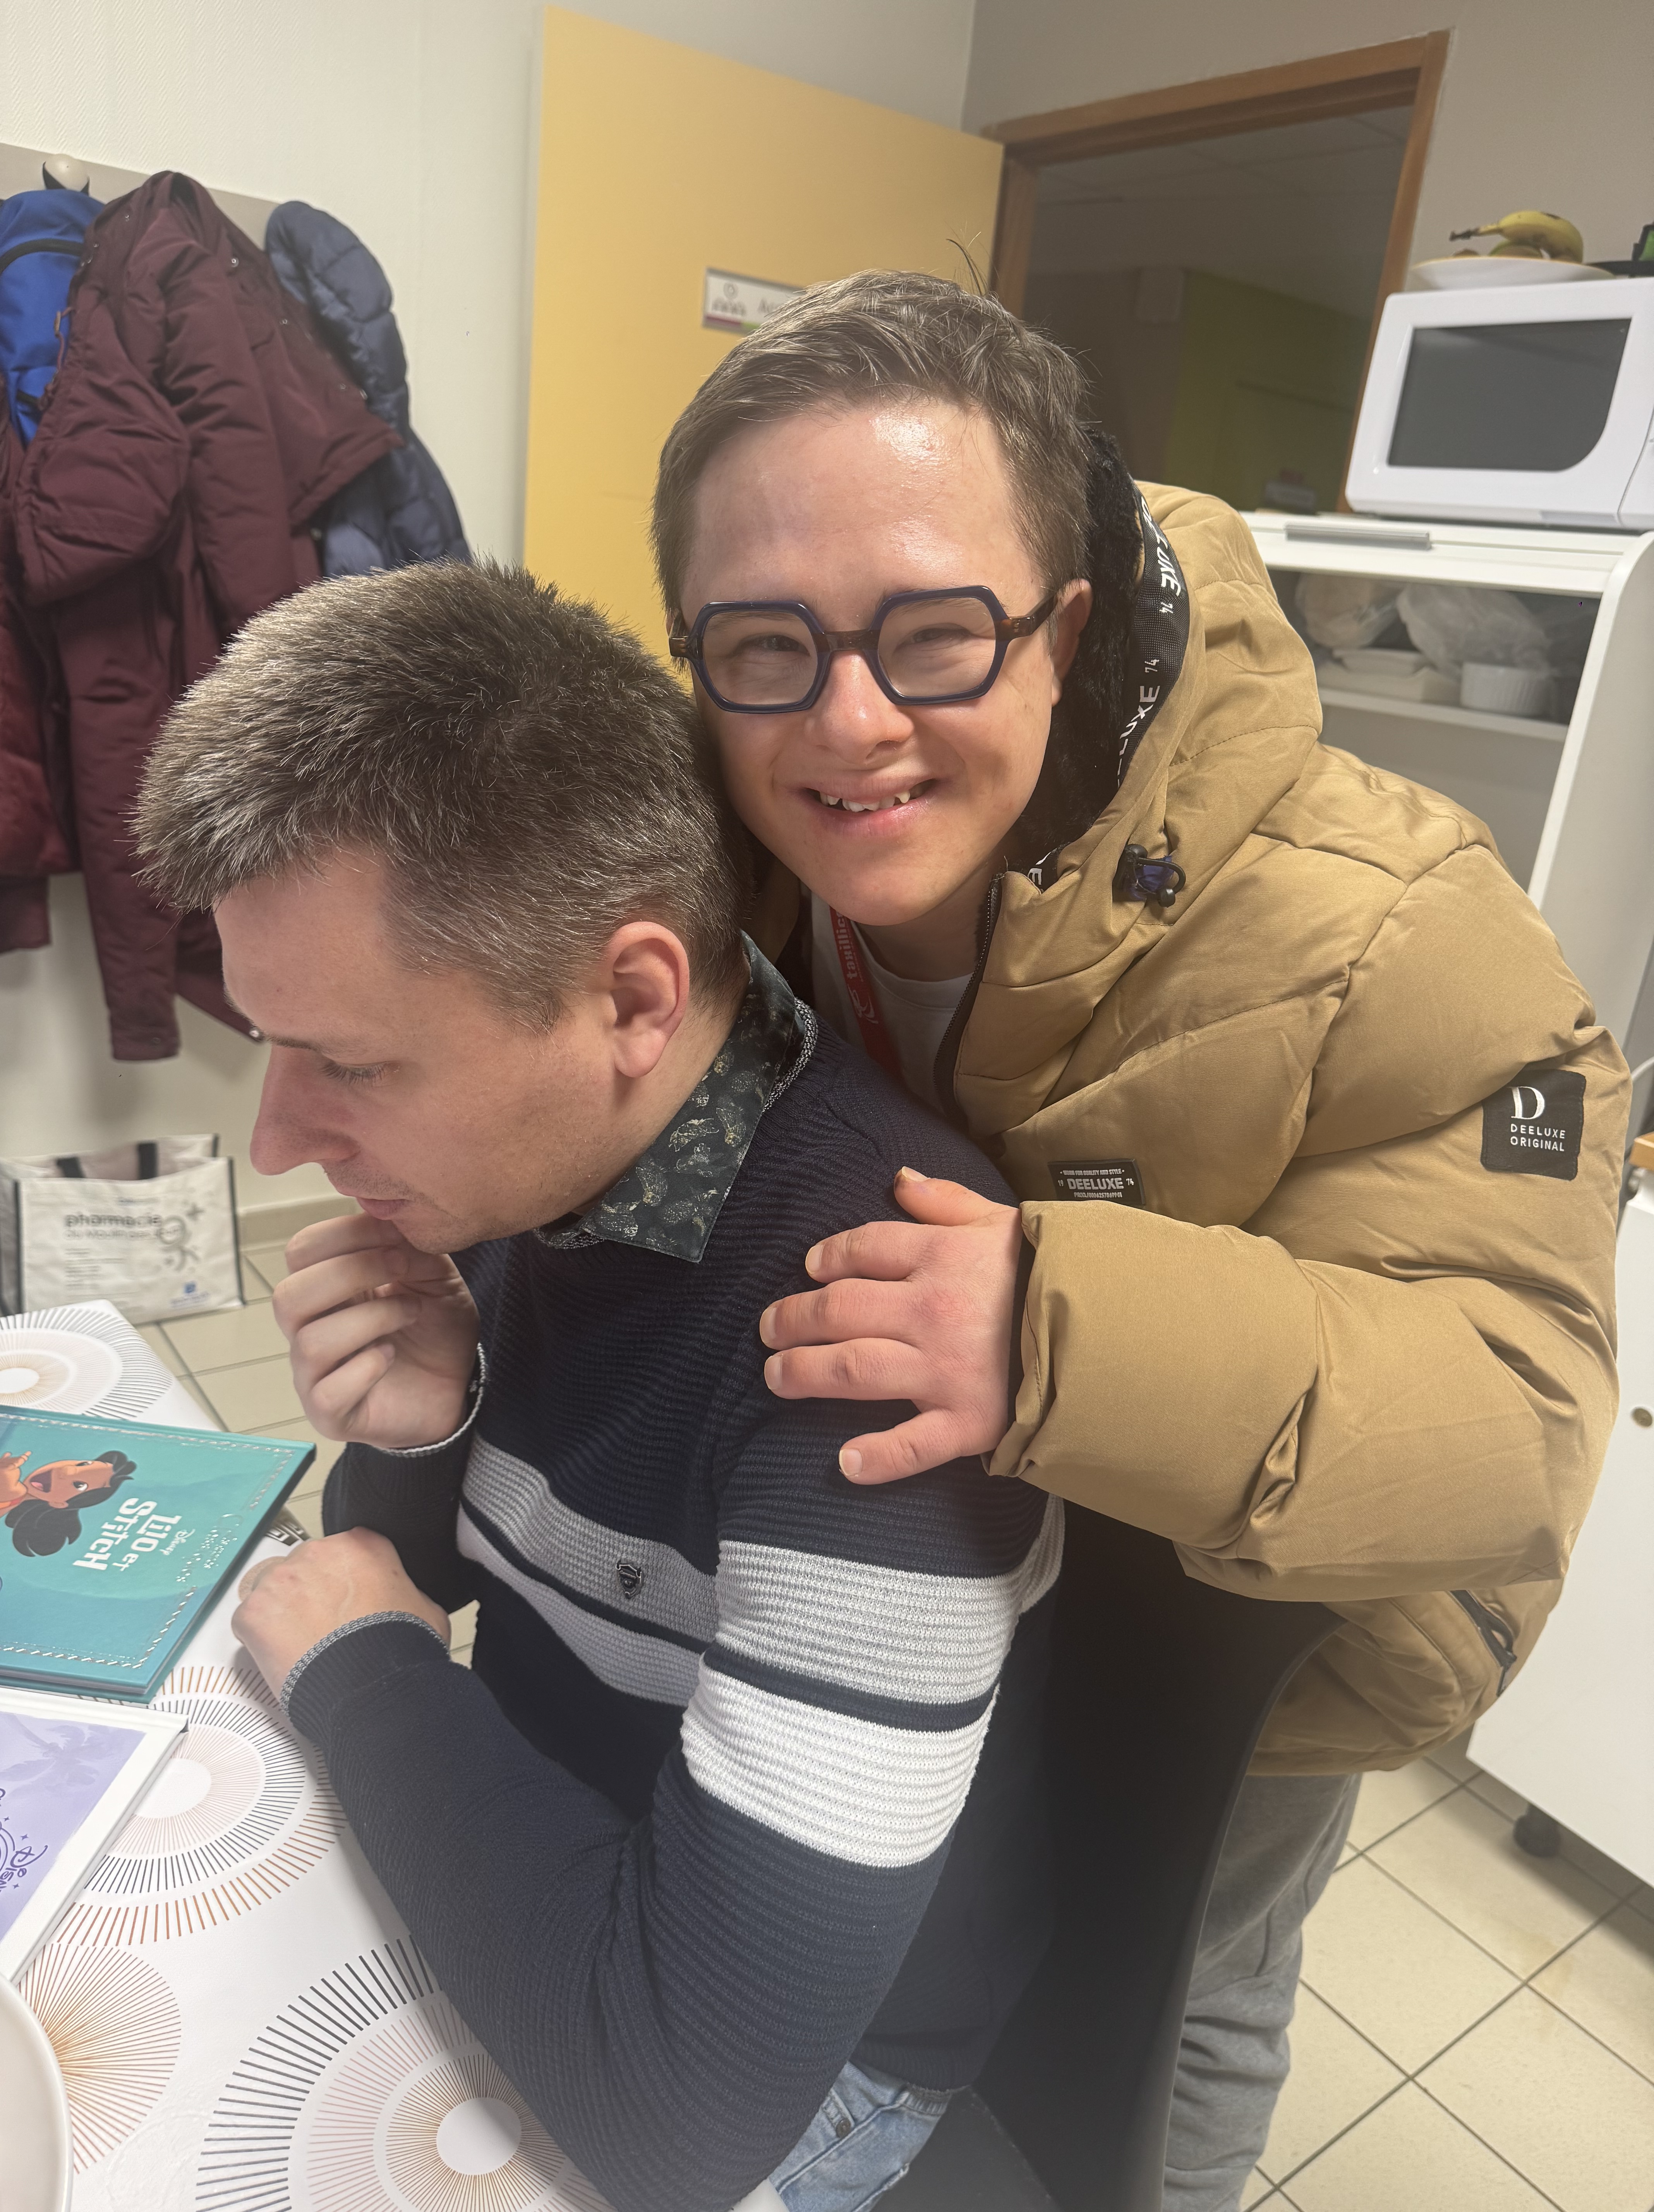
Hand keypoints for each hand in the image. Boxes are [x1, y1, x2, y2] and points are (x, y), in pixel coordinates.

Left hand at [234, 1527, 450, 1701]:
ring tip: (302, 1648)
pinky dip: (260, 1639)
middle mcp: (318, 1552)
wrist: (373, 1690)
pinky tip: (283, 1658)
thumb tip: (397, 1599)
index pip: (345, 1551)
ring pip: (272, 1591)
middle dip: (310, 1594)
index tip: (345, 1602)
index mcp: (362, 1545)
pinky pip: (249, 1621)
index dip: (344, 1581)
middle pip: (304, 1567)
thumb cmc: (401, 1652)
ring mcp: (281, 1580)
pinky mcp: (254, 1612)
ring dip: (283, 1614)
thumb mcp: (425, 1608)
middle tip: (324, 1628)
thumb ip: (403, 1590)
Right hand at [272, 1214, 479, 1450]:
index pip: (301, 1252)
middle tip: (402, 1268)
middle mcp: (309, 1330)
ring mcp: (314, 1375)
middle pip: (288, 1296)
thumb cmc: (435, 1327)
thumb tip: (383, 1215)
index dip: (346, 1234)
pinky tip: (392, 1356)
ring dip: (372, 1317)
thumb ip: (407, 1245)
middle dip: (351, 1272)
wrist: (460, 1385)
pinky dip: (366, 1368)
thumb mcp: (433, 1274)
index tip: (396, 1236)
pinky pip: (326, 1392)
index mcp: (325, 1290)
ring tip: (411, 1313)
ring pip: (311, 1342)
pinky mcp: (330, 1414)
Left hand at [759, 1168, 1025, 1483]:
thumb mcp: (1003, 1219)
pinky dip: (877, 1457)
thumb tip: (899, 1180)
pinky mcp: (970, 1422)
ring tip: (776, 1376)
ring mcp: (947, 1370)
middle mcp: (933, 1311)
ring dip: (805, 1373)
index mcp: (942, 1257)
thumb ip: (946, 1200)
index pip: (863, 1250)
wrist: (1117, 1329)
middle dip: (794, 1318)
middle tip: (769, 1329)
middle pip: (841, 1310)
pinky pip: (913, 1445)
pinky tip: (845, 1462)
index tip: (810, 1269)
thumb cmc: (1054, 1273)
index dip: (828, 1257)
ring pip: (855, 1369)